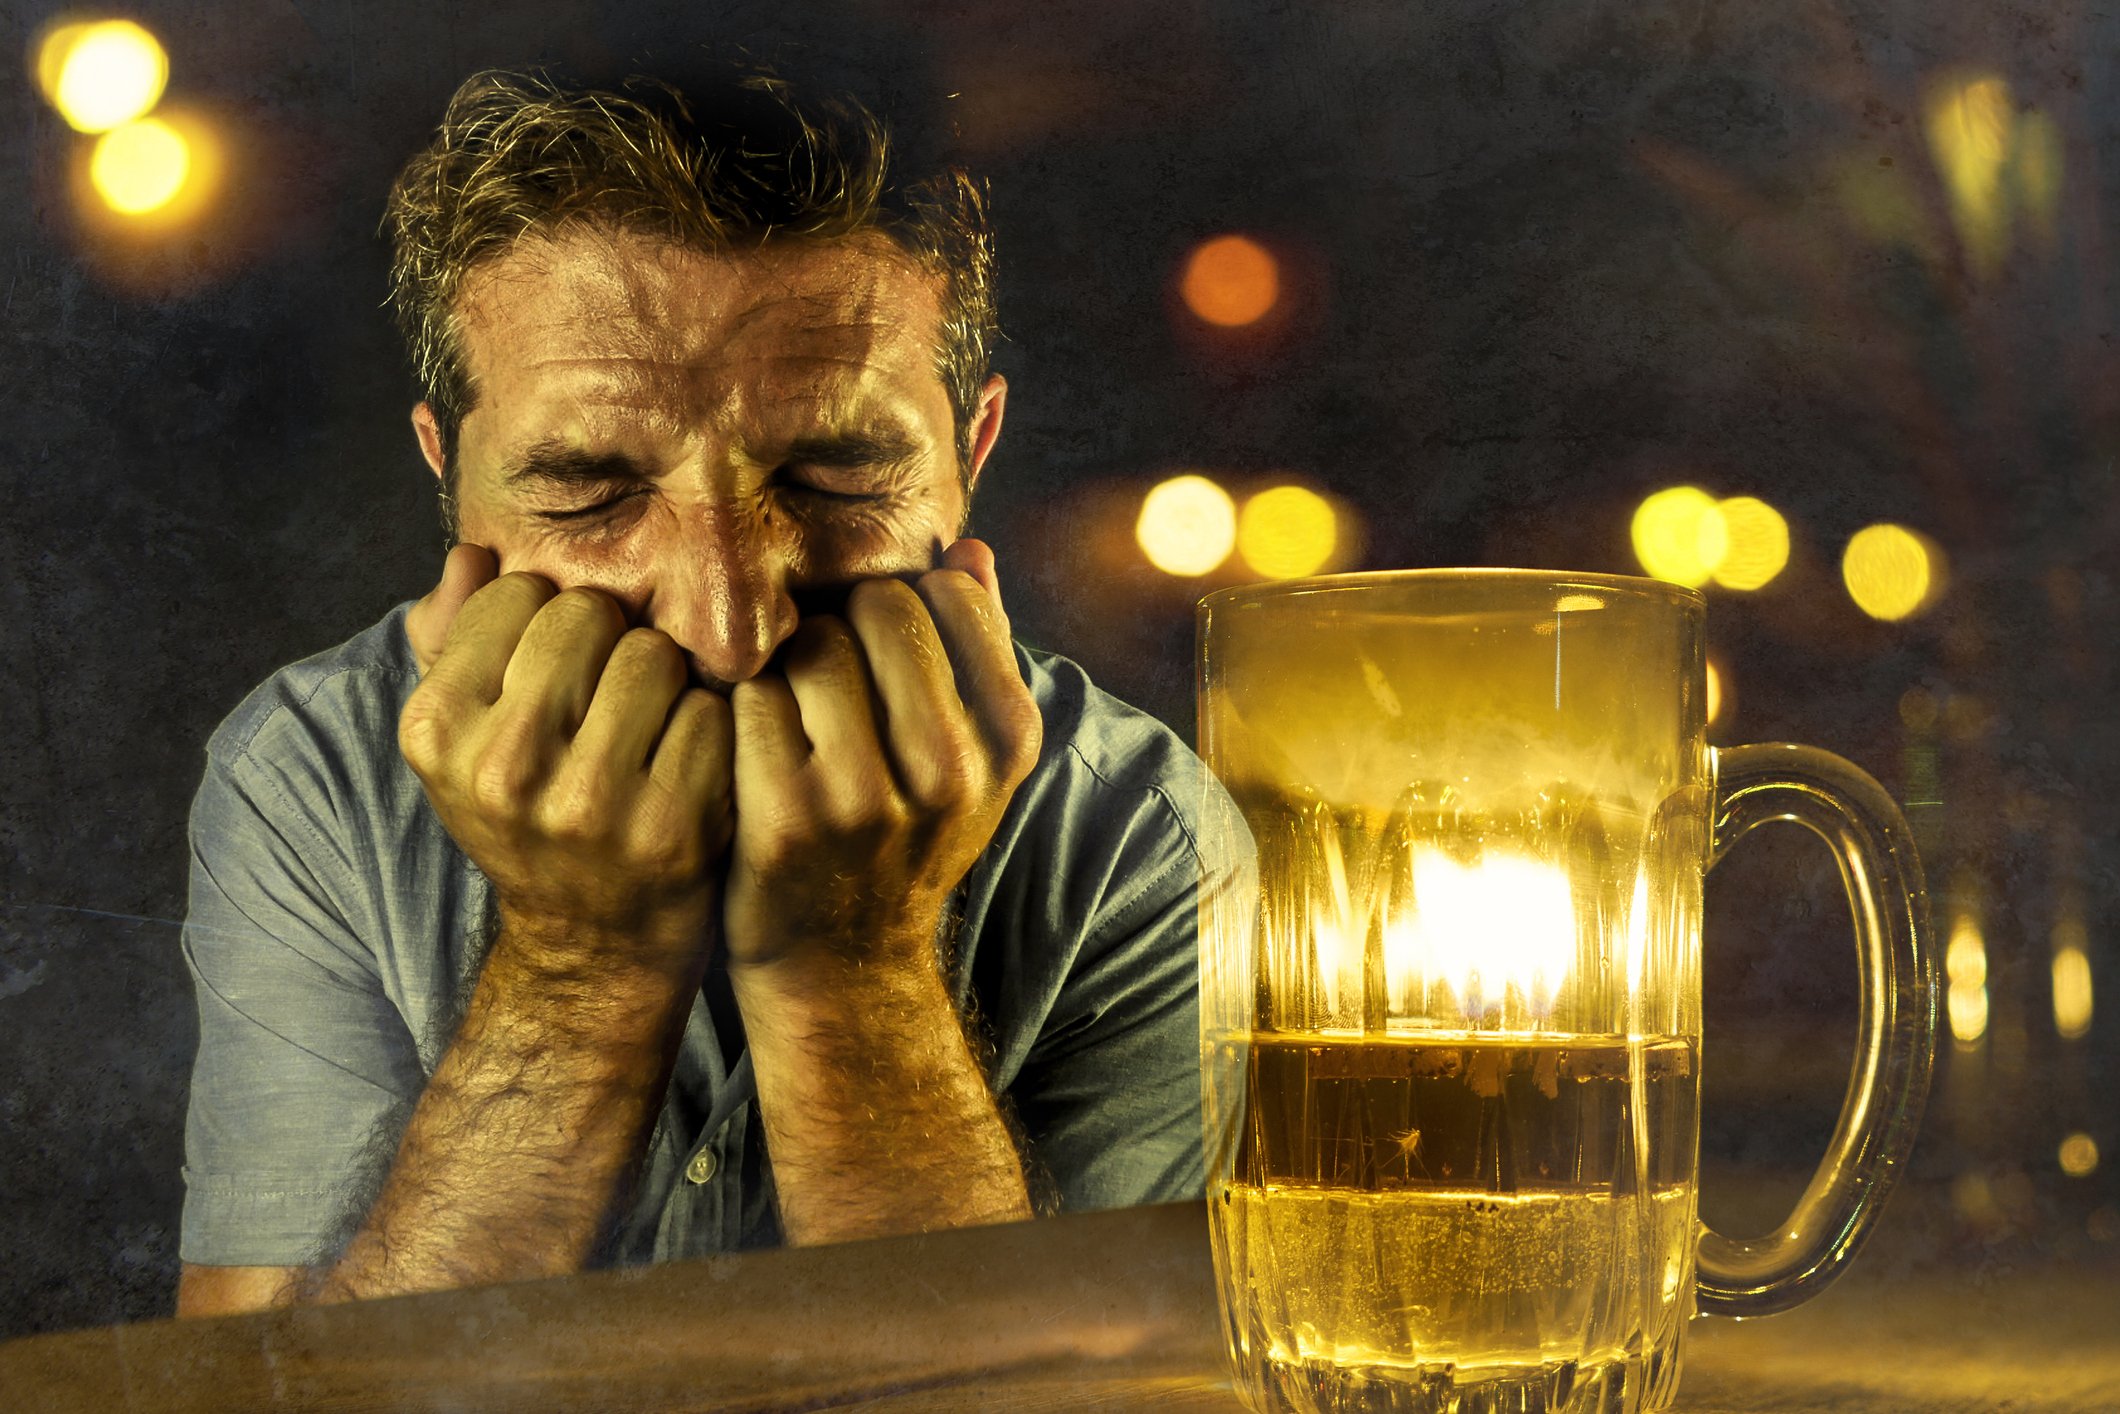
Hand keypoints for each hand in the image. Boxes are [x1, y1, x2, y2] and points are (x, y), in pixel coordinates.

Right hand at [397, 554, 733, 970]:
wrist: (591, 938)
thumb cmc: (530, 811)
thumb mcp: (466, 735)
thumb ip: (455, 634)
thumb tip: (472, 552)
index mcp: (435, 730)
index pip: (517, 592)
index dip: (548, 618)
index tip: (552, 673)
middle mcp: (502, 768)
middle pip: (588, 613)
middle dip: (608, 640)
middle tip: (606, 700)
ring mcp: (590, 803)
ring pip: (653, 654)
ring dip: (663, 679)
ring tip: (645, 728)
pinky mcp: (672, 826)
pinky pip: (711, 711)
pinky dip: (707, 728)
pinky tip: (682, 767)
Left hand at [722, 539, 1041, 976]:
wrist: (841, 963)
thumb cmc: (903, 835)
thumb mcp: (970, 756)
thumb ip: (977, 648)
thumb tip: (967, 549)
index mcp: (1008, 740)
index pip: (946, 594)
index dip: (902, 606)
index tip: (885, 653)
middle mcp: (949, 770)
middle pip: (877, 610)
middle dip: (844, 627)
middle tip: (830, 682)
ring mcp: (866, 798)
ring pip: (812, 646)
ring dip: (791, 666)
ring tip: (796, 715)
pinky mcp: (784, 817)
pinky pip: (753, 697)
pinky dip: (745, 710)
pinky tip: (755, 748)